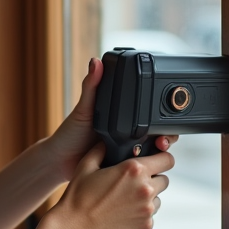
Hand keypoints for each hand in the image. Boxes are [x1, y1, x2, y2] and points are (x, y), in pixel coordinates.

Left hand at [42, 57, 179, 181]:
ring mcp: (129, 151)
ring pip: (155, 151)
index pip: (149, 113)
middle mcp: (129, 133)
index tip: (165, 119)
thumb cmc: (70, 134)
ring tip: (158, 149)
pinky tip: (150, 166)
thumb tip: (96, 61)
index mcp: (123, 117)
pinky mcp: (126, 167)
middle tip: (163, 140)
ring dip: (160, 152)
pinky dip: (149, 166)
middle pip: (159, 132)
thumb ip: (92, 87)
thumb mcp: (84, 109)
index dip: (162, 116)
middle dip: (168, 136)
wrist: (61, 161)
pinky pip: (143, 166)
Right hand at [45, 142, 174, 228]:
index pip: (167, 159)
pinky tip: (124, 212)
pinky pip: (150, 215)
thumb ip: (102, 148)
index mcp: (134, 170)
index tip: (156, 161)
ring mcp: (147, 209)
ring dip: (148, 197)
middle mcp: (145, 189)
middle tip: (133, 183)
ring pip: (158, 198)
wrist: (74, 228)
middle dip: (152, 179)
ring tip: (126, 199)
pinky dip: (141, 213)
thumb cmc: (79, 197)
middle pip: (164, 179)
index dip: (161, 159)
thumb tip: (108, 141)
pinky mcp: (146, 225)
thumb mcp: (86, 165)